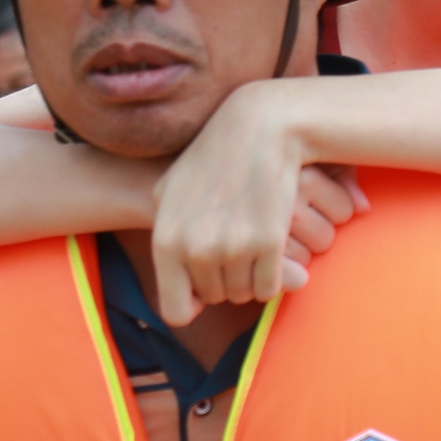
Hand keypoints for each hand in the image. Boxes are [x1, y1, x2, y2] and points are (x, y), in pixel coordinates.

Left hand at [151, 80, 368, 324]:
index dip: (193, 304)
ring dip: (251, 277)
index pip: (176, 312)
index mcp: (166, 241)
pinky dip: (275, 276)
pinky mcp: (268, 242)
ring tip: (252, 243)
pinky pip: (271, 286)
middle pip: (216, 299)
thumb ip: (164, 234)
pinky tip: (272, 249)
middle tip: (234, 249)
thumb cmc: (212, 158)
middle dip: (225, 281)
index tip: (204, 288)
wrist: (257, 128)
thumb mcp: (170, 190)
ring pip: (245, 294)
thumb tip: (179, 289)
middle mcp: (196, 250)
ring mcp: (233, 248)